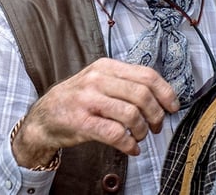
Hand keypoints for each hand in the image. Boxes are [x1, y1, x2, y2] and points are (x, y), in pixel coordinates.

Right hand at [11, 57, 179, 167]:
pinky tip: (130, 148)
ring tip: (139, 137)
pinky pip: (115, 133)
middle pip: (142, 95)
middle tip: (156, 127)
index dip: (166, 92)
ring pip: (131, 114)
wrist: (43, 117)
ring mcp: (87, 100)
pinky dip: (129, 144)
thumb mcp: (98, 81)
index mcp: (105, 66)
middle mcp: (97, 80)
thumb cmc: (76, 100)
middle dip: (156, 115)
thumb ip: (124, 83)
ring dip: (142, 131)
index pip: (146, 75)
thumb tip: (160, 95)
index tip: (173, 107)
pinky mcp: (81, 122)